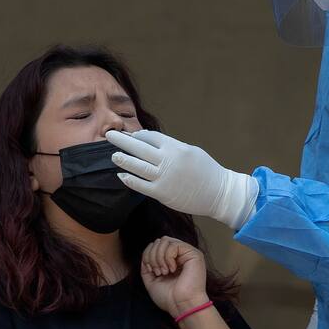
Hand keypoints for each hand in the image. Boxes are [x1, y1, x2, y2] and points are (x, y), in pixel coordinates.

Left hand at [107, 130, 258, 229]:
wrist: (219, 193)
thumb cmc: (206, 171)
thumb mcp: (191, 151)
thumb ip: (172, 147)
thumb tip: (151, 142)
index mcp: (176, 148)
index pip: (151, 137)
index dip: (138, 135)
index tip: (129, 135)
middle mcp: (168, 161)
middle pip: (139, 148)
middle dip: (122, 141)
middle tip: (109, 135)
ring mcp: (164, 178)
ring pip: (138, 166)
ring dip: (123, 160)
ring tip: (113, 155)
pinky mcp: (162, 194)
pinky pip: (141, 186)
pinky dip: (130, 180)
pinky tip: (121, 176)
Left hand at [141, 237, 207, 316]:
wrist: (181, 306)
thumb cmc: (169, 298)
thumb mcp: (151, 280)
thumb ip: (146, 266)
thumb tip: (145, 255)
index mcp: (172, 260)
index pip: (156, 245)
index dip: (148, 255)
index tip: (150, 271)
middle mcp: (180, 255)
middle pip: (159, 241)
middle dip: (152, 256)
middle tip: (158, 272)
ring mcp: (187, 253)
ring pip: (165, 240)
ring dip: (159, 257)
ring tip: (164, 271)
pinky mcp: (194, 254)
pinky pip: (173, 245)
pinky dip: (167, 257)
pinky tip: (172, 269)